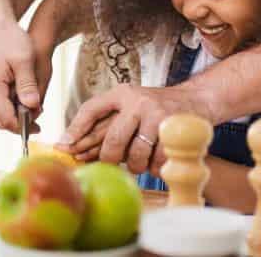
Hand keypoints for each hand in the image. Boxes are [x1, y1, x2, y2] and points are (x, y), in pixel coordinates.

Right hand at [0, 6, 40, 132]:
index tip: (38, 126)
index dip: (23, 127)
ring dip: (11, 113)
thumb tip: (33, 108)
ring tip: (29, 103)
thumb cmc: (11, 37)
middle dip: (18, 121)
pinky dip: (3, 104)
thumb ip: (28, 85)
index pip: (6, 120)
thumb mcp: (25, 59)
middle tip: (37, 115)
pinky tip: (17, 95)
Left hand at [56, 83, 209, 173]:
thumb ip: (108, 123)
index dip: (75, 128)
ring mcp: (157, 115)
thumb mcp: (131, 106)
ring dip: (136, 165)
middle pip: (113, 139)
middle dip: (108, 158)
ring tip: (139, 162)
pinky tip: (156, 161)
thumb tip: (73, 146)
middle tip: (108, 165)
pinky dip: (154, 167)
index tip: (64, 145)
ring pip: (136, 155)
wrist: (196, 100)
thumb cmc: (156, 109)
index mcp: (122, 94)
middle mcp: (137, 102)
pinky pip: (157, 161)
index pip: (91, 109)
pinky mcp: (174, 130)